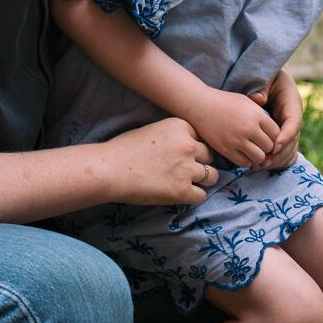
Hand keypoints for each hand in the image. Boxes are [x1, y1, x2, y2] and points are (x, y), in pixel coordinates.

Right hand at [97, 118, 215, 205]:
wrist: (110, 169)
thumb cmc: (125, 148)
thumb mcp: (154, 129)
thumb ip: (174, 135)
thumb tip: (190, 147)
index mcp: (181, 126)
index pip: (201, 138)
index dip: (192, 148)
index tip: (180, 155)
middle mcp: (188, 145)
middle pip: (209, 156)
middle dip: (200, 163)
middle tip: (185, 170)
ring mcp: (186, 168)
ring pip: (212, 176)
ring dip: (202, 180)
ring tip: (187, 183)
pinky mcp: (181, 190)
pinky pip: (201, 195)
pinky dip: (193, 196)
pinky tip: (181, 194)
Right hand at [195, 89, 280, 168]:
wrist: (200, 105)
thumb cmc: (225, 102)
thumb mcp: (247, 102)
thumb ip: (261, 115)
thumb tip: (275, 131)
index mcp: (256, 115)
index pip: (276, 133)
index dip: (274, 136)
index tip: (267, 136)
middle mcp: (249, 128)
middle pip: (269, 147)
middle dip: (267, 147)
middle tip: (260, 145)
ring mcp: (237, 140)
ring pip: (259, 157)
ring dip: (258, 156)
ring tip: (252, 151)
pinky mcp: (226, 149)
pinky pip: (244, 162)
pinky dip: (247, 161)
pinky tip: (243, 154)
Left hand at [249, 68, 302, 170]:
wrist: (270, 77)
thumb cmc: (268, 75)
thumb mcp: (267, 76)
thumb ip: (262, 86)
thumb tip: (258, 99)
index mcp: (292, 103)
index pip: (294, 122)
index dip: (286, 136)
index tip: (274, 146)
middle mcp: (293, 118)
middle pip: (292, 141)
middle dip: (279, 154)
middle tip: (263, 162)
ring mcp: (288, 128)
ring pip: (288, 150)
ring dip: (275, 160)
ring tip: (258, 166)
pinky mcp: (281, 135)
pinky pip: (282, 152)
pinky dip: (274, 161)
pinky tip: (260, 166)